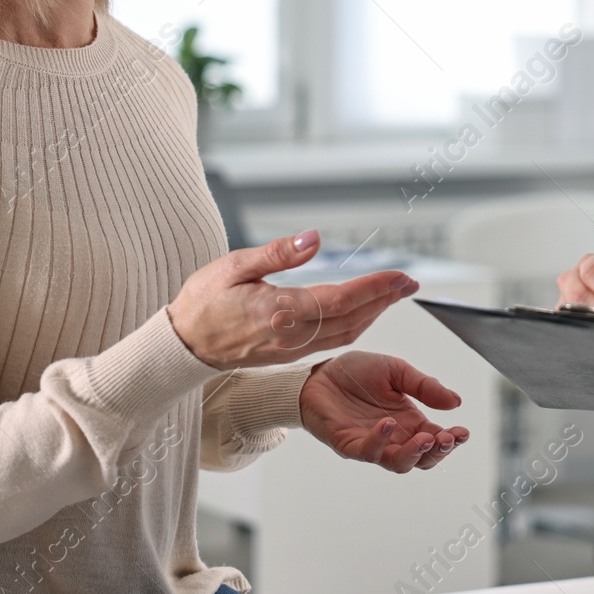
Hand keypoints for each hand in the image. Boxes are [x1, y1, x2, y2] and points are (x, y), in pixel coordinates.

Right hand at [168, 230, 418, 370]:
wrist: (183, 345)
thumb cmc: (203, 302)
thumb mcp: (233, 266)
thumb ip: (276, 254)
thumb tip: (314, 238)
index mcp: (279, 311)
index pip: (340, 300)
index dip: (375, 288)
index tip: (400, 276)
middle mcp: (291, 335)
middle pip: (352, 319)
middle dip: (385, 300)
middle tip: (411, 282)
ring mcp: (292, 348)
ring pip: (346, 333)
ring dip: (375, 313)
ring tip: (395, 294)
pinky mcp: (289, 354)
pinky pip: (333, 341)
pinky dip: (357, 325)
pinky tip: (365, 312)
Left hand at [298, 352, 468, 472]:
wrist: (320, 371)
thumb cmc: (357, 372)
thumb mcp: (397, 371)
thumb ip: (424, 386)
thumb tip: (456, 402)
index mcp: (410, 421)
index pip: (436, 439)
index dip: (451, 439)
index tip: (463, 432)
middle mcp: (394, 437)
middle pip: (422, 459)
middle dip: (437, 452)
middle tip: (447, 438)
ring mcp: (371, 443)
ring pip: (398, 463)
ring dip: (414, 454)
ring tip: (425, 438)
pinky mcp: (348, 444)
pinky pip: (367, 452)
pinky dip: (379, 441)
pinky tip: (388, 424)